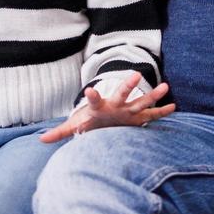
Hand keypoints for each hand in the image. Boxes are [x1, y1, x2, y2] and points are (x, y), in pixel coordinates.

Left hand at [39, 74, 174, 143]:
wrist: (103, 119)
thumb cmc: (89, 121)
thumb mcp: (75, 126)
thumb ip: (60, 131)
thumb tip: (41, 139)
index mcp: (99, 107)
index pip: (94, 100)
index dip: (92, 95)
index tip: (89, 89)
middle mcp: (115, 105)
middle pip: (122, 94)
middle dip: (128, 85)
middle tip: (134, 74)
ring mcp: (127, 110)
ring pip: (141, 102)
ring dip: (152, 95)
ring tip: (165, 86)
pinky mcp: (136, 118)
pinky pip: (151, 115)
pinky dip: (161, 112)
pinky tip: (173, 106)